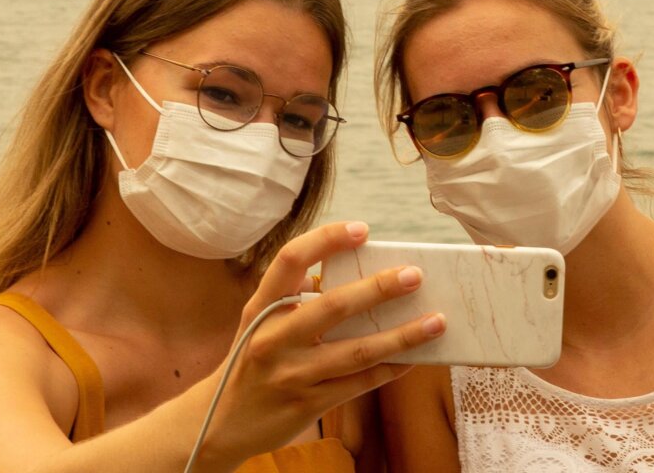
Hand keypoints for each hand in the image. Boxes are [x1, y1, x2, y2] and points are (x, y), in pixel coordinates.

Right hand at [191, 221, 445, 466]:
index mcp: (260, 308)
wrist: (216, 424)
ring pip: (356, 351)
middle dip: (378, 288)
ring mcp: (291, 374)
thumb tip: (343, 275)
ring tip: (436, 321)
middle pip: (332, 306)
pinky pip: (359, 383)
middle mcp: (273, 338)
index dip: (327, 240)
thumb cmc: (250, 362)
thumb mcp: (258, 323)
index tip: (363, 229)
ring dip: (402, 336)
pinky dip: (391, 369)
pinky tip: (415, 358)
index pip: (291, 260)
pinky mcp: (307, 404)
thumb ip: (293, 297)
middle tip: (415, 275)